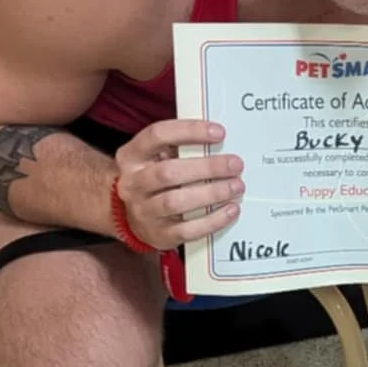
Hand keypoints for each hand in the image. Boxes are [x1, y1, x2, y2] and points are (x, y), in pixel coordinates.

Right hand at [113, 119, 245, 248]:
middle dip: (207, 167)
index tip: (219, 133)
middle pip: (168, 172)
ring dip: (211, 193)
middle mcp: (133, 184)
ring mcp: (143, 212)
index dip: (189, 131)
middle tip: (235, 164)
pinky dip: (212, 220)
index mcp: (132, 156)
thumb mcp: (155, 157)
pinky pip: (187, 230)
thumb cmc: (152, 180)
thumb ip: (180, 148)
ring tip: (236, 186)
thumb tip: (218, 141)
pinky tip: (230, 210)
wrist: (131, 217)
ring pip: (176, 202)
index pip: (157, 136)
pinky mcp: (158, 235)